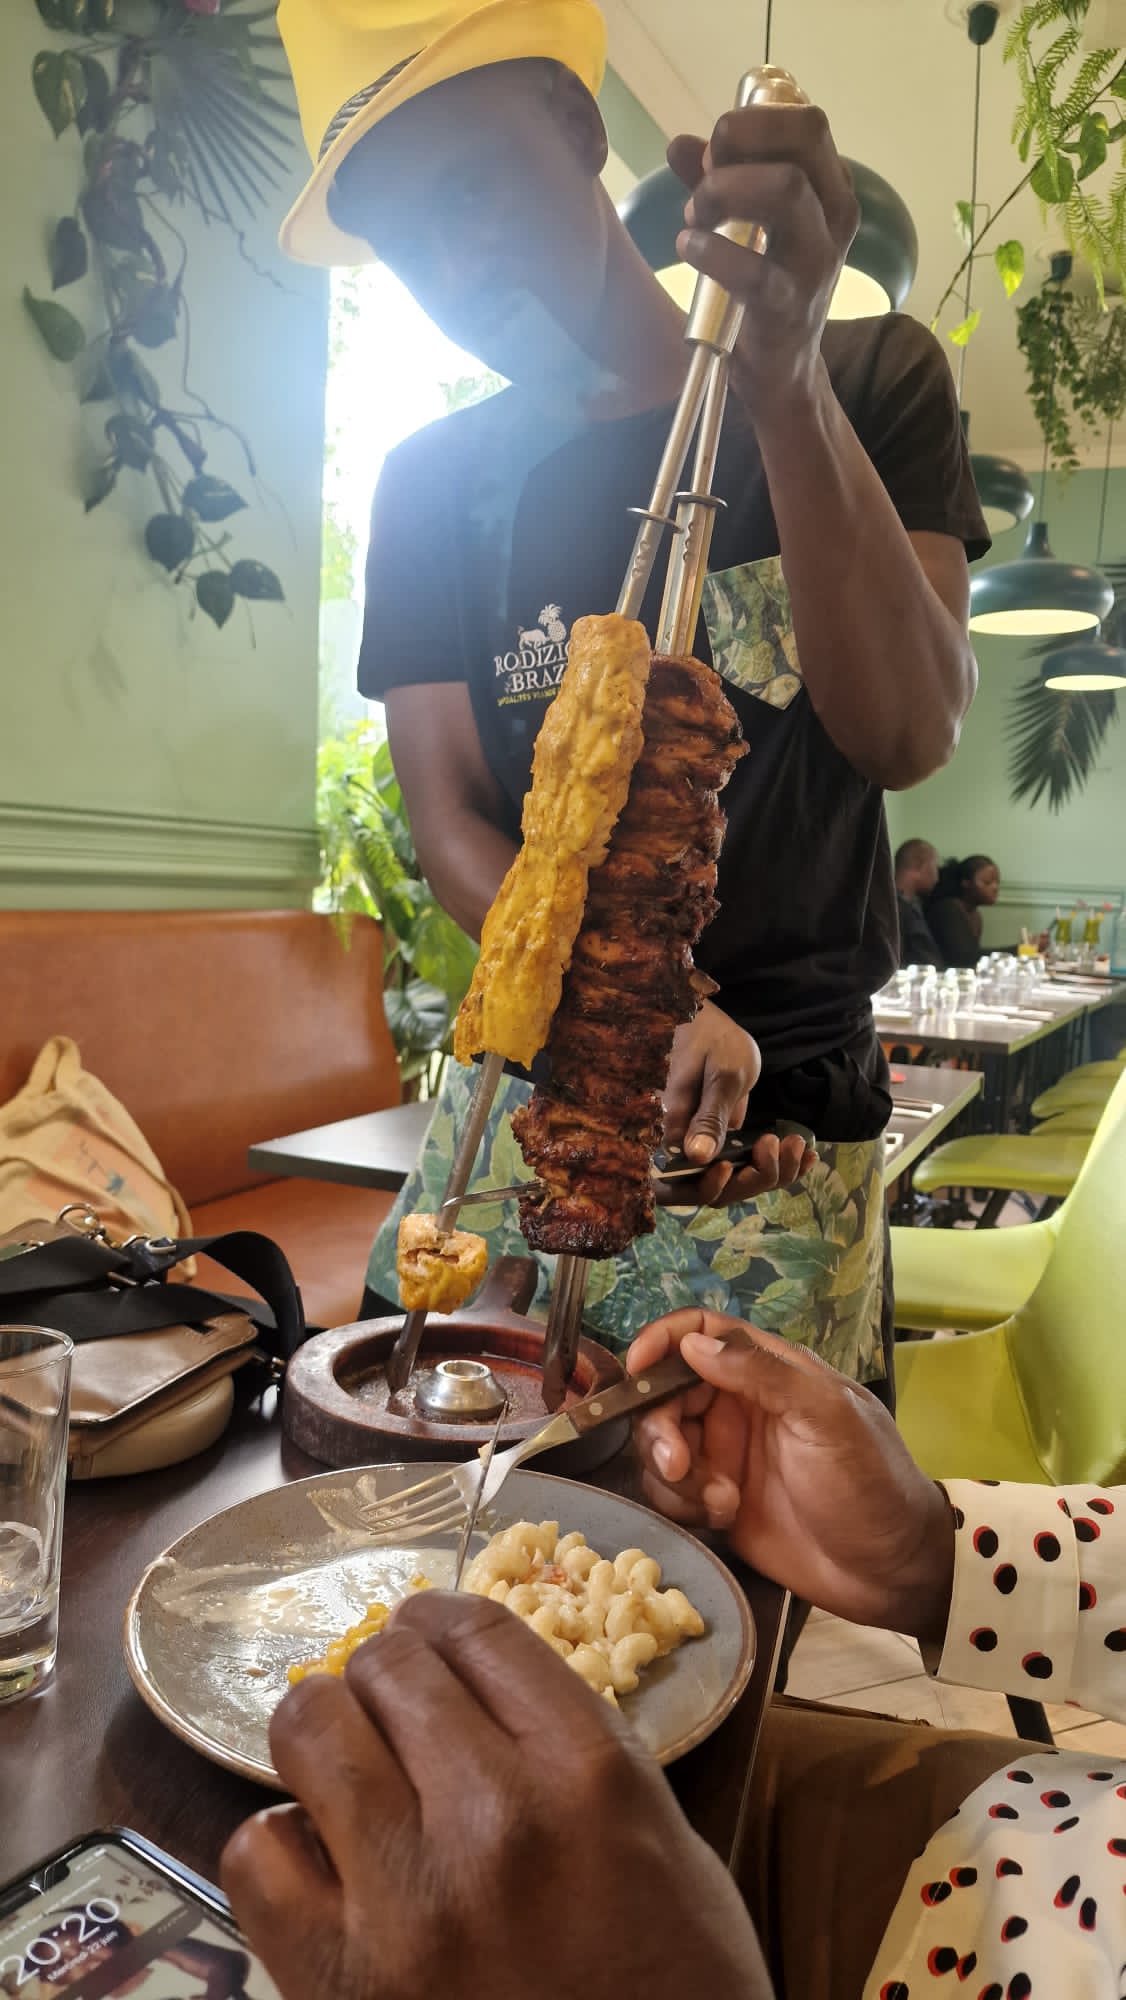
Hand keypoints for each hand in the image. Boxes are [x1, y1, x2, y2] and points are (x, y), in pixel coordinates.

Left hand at [222, 1592, 772, 1999]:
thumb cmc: (674, 1988)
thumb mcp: (664, 1840)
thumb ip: (573, 1747)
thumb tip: (478, 1682)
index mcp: (588, 1774)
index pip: (478, 1631)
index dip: (442, 1621)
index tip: (428, 1634)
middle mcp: (493, 1818)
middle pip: (389, 1665)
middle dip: (386, 1675)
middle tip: (390, 1705)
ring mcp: (405, 1901)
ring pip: (309, 1729)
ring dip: (324, 1734)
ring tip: (344, 1764)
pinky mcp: (336, 1980)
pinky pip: (254, 1851)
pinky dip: (280, 1845)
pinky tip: (321, 1865)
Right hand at [628, 1312, 954, 1645]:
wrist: (889, 1572)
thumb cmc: (869, 1482)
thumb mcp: (825, 1417)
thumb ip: (761, 1373)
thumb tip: (693, 1342)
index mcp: (770, 1372)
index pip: (703, 1331)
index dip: (663, 1340)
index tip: (636, 1368)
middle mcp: (740, 1406)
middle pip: (667, 1391)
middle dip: (659, 1425)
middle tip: (678, 1463)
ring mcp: (726, 1456)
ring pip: (661, 1443)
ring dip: (673, 1472)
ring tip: (717, 1502)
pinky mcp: (717, 1502)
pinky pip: (671, 1491)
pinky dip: (681, 1503)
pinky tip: (720, 1518)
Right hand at [660, 1000, 814, 1206]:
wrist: (715, 1023)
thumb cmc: (714, 1039)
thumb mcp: (722, 1075)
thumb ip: (710, 1117)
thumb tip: (696, 1157)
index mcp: (674, 1131)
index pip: (681, 1184)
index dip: (710, 1186)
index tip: (734, 1165)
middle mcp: (685, 1146)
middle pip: (714, 1190)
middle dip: (754, 1178)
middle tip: (780, 1143)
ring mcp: (706, 1146)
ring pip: (736, 1182)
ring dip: (772, 1172)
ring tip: (797, 1143)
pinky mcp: (724, 1140)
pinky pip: (749, 1165)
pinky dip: (779, 1164)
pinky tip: (805, 1154)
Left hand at [669, 104, 858, 408]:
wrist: (783, 371)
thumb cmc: (766, 287)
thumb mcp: (745, 223)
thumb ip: (716, 179)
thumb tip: (681, 145)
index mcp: (829, 187)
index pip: (806, 120)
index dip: (754, 120)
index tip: (717, 150)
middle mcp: (833, 215)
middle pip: (802, 137)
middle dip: (739, 143)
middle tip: (703, 178)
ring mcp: (816, 260)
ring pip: (786, 189)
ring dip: (725, 190)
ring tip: (695, 216)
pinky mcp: (789, 306)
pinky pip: (754, 269)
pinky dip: (712, 251)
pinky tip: (690, 247)